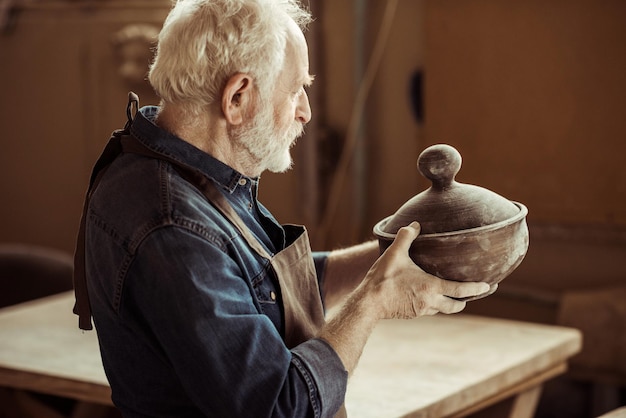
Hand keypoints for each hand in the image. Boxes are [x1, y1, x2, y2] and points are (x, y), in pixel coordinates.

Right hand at [360, 222, 490, 318]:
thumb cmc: (383, 278)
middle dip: (467, 299)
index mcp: (431, 287)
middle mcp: (430, 301)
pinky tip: (430, 297)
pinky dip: (435, 304)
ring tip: (456, 296)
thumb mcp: (394, 254)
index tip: (489, 285)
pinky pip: (429, 310)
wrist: (369, 303)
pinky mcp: (412, 314)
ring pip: (443, 309)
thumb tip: (414, 224)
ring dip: (451, 303)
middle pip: (456, 305)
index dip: (477, 288)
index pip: (461, 289)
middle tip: (477, 292)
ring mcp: (421, 310)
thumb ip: (405, 237)